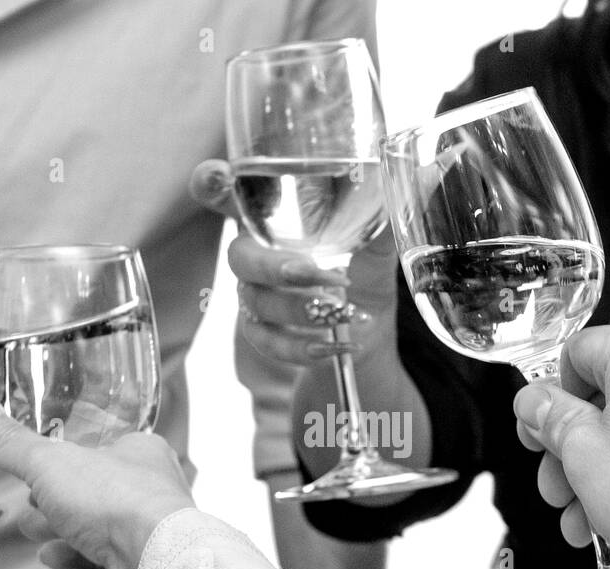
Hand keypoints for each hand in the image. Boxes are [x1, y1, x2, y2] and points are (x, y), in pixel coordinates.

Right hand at [0, 390, 195, 568]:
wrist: (155, 560)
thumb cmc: (116, 501)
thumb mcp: (49, 463)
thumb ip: (10, 442)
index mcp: (139, 457)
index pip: (94, 461)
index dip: (58, 475)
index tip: (31, 485)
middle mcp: (149, 498)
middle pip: (89, 509)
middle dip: (53, 520)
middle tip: (35, 523)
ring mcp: (149, 542)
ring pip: (96, 550)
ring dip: (66, 555)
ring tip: (55, 555)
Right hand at [189, 159, 397, 367]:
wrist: (365, 332)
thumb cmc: (363, 275)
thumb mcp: (375, 246)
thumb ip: (378, 218)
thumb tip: (396, 188)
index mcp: (273, 220)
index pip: (230, 195)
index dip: (213, 184)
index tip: (218, 179)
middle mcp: (254, 255)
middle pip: (239, 256)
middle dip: (275, 267)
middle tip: (318, 274)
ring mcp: (253, 296)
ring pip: (259, 303)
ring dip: (303, 310)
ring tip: (345, 312)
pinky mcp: (262, 334)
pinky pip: (270, 343)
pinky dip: (305, 348)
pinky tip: (339, 346)